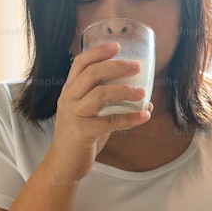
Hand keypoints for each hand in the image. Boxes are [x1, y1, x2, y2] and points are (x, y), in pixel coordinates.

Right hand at [45, 42, 151, 181]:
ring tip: (142, 92)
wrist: (64, 164)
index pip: (80, 63)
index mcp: (70, 91)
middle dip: (115, 66)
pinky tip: (145, 115)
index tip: (117, 46)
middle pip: (91, 74)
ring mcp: (74, 115)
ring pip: (99, 94)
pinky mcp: (82, 132)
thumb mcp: (93, 115)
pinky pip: (109, 122)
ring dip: (124, 90)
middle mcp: (69, 99)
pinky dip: (130, 118)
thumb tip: (147, 102)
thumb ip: (114, 106)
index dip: (98, 52)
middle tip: (136, 66)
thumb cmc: (81, 137)